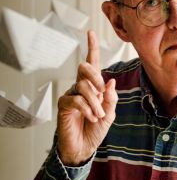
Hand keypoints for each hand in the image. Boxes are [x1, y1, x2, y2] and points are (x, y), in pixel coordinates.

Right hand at [57, 30, 117, 165]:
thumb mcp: (110, 113)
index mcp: (94, 86)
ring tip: (98, 116)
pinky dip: (87, 109)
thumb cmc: (95, 129)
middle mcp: (81, 87)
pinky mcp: (63, 105)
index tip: (91, 32)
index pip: (92, 63)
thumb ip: (111, 98)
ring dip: (94, 102)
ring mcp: (71, 95)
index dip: (92, 47)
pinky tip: (90, 118)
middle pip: (85, 68)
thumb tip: (110, 81)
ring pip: (82, 86)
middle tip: (102, 91)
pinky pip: (75, 99)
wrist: (84, 147)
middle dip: (95, 77)